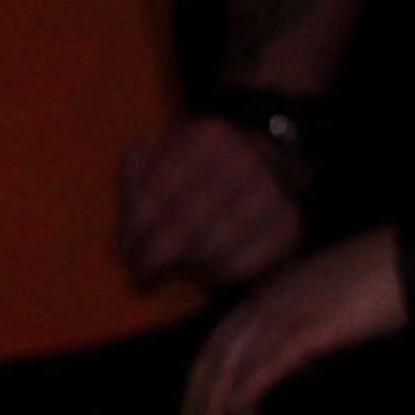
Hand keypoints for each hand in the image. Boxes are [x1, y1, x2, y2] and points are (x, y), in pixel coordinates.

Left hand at [121, 112, 310, 294]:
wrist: (269, 162)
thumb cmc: (199, 163)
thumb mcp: (159, 153)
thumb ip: (135, 181)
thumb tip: (127, 240)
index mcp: (208, 135)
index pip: (156, 192)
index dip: (133, 230)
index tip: (121, 256)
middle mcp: (247, 160)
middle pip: (184, 224)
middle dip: (154, 258)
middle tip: (139, 279)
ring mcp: (275, 194)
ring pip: (213, 249)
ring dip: (186, 269)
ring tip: (172, 273)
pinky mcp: (292, 227)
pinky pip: (245, 266)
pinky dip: (217, 277)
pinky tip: (204, 274)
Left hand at [183, 227, 398, 414]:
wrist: (411, 264)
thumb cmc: (377, 288)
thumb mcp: (328, 311)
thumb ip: (307, 337)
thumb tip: (300, 370)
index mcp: (267, 295)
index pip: (219, 340)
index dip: (204, 375)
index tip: (197, 407)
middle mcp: (267, 302)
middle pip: (218, 355)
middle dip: (204, 398)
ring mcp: (287, 313)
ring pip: (238, 364)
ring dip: (224, 406)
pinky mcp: (311, 328)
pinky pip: (271, 361)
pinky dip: (250, 386)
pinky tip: (239, 408)